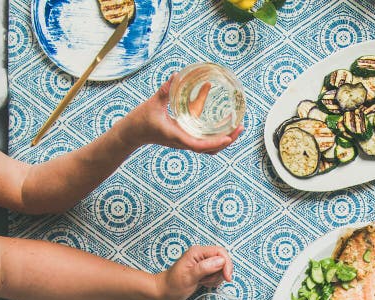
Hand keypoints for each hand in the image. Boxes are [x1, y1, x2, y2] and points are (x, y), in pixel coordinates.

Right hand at [122, 75, 243, 154]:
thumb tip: (176, 75)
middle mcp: (184, 142)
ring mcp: (186, 142)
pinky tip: (225, 126)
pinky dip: (216, 137)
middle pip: (211, 149)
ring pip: (210, 148)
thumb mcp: (153, 103)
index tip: (227, 137)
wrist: (133, 133)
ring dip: (225, 140)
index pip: (199, 145)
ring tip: (238, 127)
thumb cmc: (141, 120)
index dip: (214, 143)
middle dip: (227, 140)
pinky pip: (205, 141)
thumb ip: (165, 90)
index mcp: (177, 137)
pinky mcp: (186, 138)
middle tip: (241, 127)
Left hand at [156, 246, 233, 299]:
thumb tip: (221, 261)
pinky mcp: (204, 271)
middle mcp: (202, 255)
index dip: (227, 264)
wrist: (164, 291)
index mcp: (198, 252)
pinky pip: (216, 275)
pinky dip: (213, 281)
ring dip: (215, 279)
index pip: (220, 252)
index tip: (227, 278)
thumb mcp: (189, 277)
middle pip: (222, 260)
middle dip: (220, 273)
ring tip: (202, 282)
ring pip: (221, 269)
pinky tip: (203, 283)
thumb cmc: (173, 284)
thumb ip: (205, 268)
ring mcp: (203, 263)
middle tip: (207, 281)